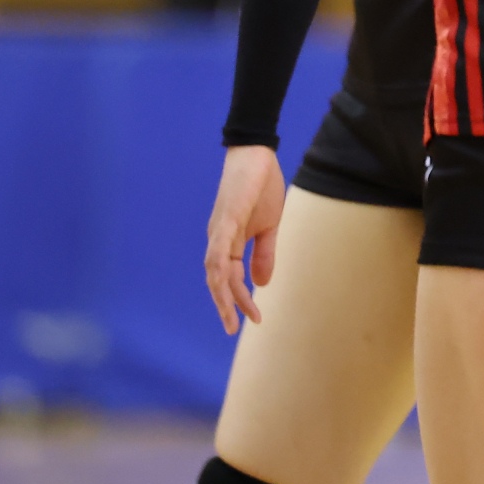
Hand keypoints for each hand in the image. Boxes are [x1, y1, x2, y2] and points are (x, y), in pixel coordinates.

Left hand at [204, 144, 285, 335]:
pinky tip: (225, 283)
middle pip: (219, 281)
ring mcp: (220, 230)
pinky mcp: (226, 219)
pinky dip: (220, 269)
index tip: (256, 318)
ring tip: (231, 317)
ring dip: (222, 295)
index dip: (242, 299)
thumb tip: (263, 283)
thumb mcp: (269, 226)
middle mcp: (219, 240)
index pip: (233, 279)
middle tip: (234, 329)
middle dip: (227, 306)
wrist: (256, 155)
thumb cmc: (261, 187)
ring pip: (215, 271)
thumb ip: (264, 254)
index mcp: (229, 243)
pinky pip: (219, 249)